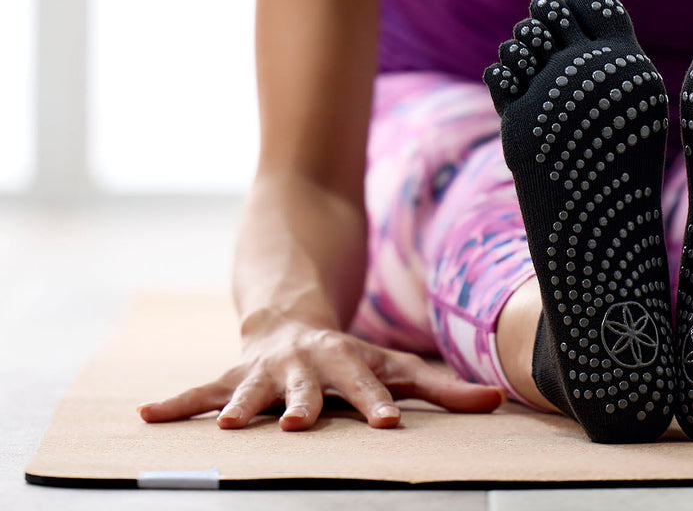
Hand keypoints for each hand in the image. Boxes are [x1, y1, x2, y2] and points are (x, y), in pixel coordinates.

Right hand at [135, 319, 506, 429]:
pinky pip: (201, 391)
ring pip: (253, 388)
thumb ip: (443, 389)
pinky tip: (145, 418)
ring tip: (232, 428)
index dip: (377, 404)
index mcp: (347, 362)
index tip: (386, 427)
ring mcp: (266, 369)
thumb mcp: (397, 366)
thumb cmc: (352, 356)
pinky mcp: (233, 376)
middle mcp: (306, 363)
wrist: (292, 315)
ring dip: (242, 407)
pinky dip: (176, 404)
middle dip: (304, 404)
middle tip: (298, 425)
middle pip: (309, 385)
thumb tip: (496, 405)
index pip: (368, 386)